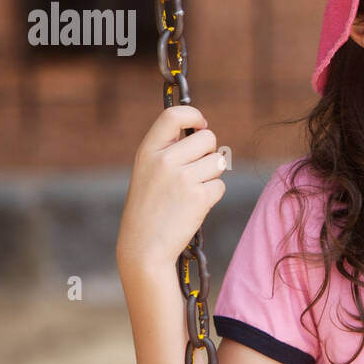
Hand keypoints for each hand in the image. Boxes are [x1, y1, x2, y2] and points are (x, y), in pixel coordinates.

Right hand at [117, 104, 226, 268]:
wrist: (144, 248)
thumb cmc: (149, 209)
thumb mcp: (147, 172)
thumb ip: (169, 150)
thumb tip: (204, 130)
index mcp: (148, 151)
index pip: (173, 115)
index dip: (194, 115)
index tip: (202, 124)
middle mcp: (164, 161)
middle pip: (208, 138)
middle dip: (210, 152)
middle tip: (197, 171)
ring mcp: (182, 178)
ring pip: (218, 162)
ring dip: (213, 175)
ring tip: (192, 191)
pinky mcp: (199, 197)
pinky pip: (220, 186)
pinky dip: (212, 196)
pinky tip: (194, 207)